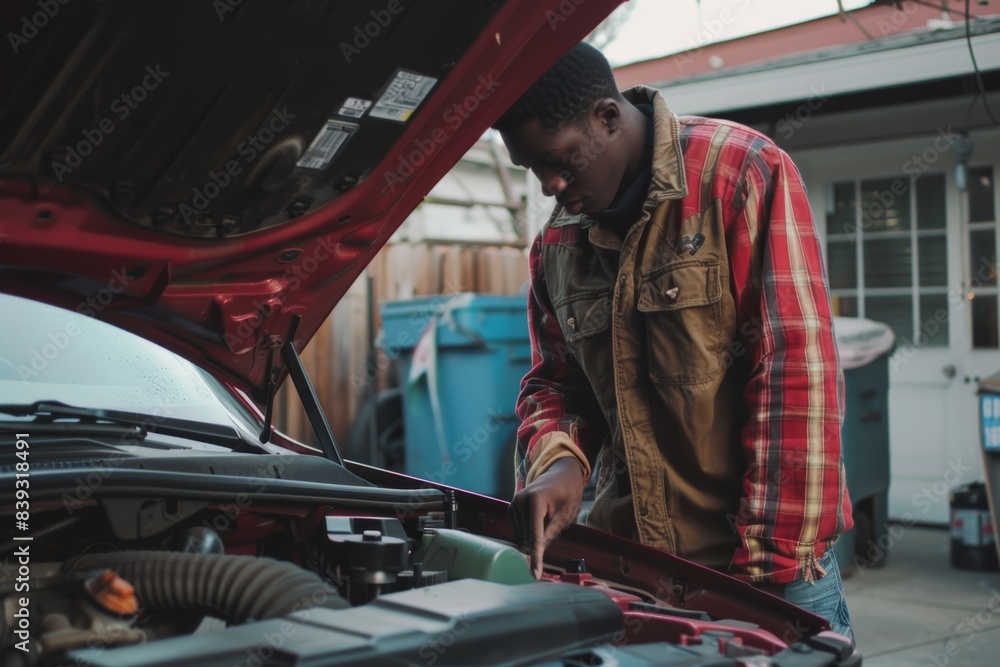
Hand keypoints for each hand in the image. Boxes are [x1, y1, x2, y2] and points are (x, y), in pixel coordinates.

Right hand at [509, 458, 586, 578]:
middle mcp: (520, 500)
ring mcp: (513, 504)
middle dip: (541, 540)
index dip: (536, 556)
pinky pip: (519, 530)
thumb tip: (538, 552)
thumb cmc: (567, 493)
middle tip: (555, 524)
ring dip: (535, 535)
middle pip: (528, 537)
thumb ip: (551, 533)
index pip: (535, 535)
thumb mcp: (566, 514)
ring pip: (523, 535)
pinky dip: (529, 532)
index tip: (535, 574)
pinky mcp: (511, 508)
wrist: (561, 474)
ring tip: (548, 518)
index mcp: (536, 500)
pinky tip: (539, 520)